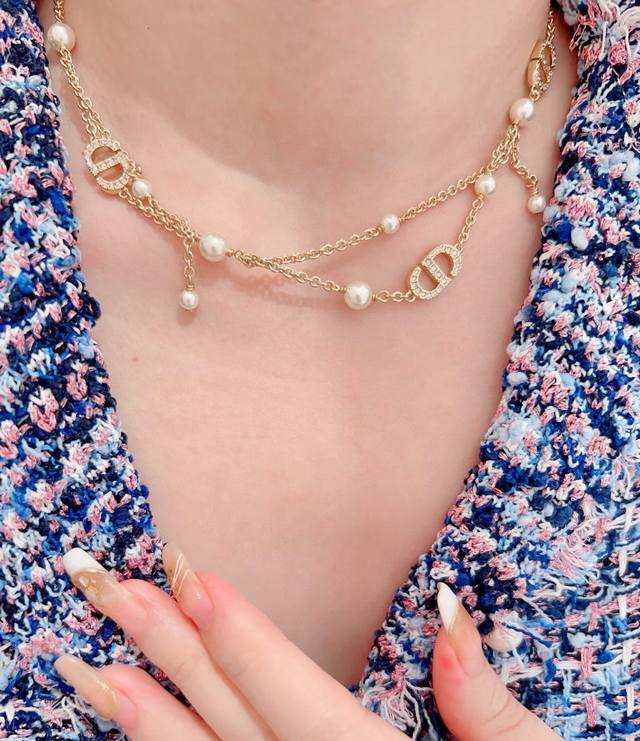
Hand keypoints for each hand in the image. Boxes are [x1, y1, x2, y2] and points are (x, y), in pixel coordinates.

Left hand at [54, 545, 559, 739]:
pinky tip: (139, 739)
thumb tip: (450, 608)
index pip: (302, 701)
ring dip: (149, 726)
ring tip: (95, 673)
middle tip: (111, 597)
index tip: (191, 577)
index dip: (246, 638)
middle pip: (238, 733)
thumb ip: (485, 703)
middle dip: (174, 660)